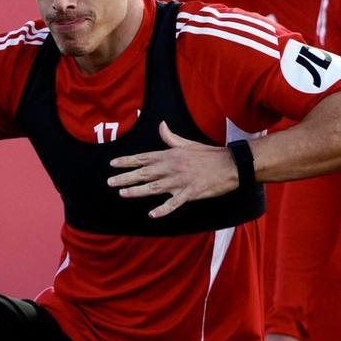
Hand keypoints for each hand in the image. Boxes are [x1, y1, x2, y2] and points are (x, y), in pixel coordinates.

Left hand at [106, 121, 237, 218]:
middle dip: (126, 177)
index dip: (127, 161)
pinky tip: (152, 214)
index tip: (113, 164)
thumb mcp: (187, 143)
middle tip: (110, 181)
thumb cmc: (208, 154)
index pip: (144, 158)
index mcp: (170, 155)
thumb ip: (171, 138)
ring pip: (155, 187)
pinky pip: (174, 203)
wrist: (230, 165)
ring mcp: (181, 181)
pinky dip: (163, 209)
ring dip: (138, 191)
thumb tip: (161, 125)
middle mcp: (172, 167)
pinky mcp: (191, 193)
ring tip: (123, 193)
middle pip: (145, 173)